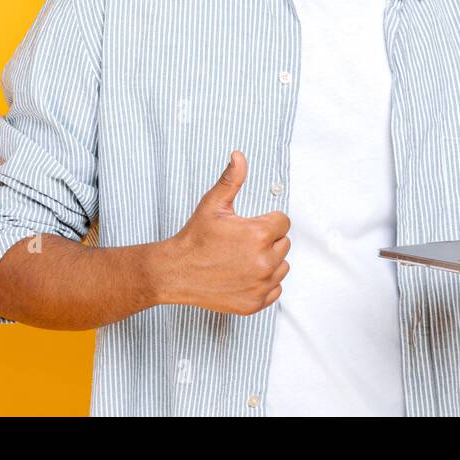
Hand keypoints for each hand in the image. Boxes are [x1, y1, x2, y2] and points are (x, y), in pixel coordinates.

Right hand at [158, 150, 290, 315]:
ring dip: (268, 261)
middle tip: (242, 242)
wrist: (175, 272)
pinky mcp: (255, 303)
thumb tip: (239, 156)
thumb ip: (231, 179)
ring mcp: (260, 285)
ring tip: (242, 258)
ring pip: (282, 266)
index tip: (249, 226)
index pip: (283, 222)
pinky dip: (263, 283)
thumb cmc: (194, 239)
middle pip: (284, 244)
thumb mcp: (212, 204)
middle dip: (267, 241)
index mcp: (259, 235)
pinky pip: (275, 289)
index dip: (267, 221)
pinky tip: (243, 275)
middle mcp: (264, 261)